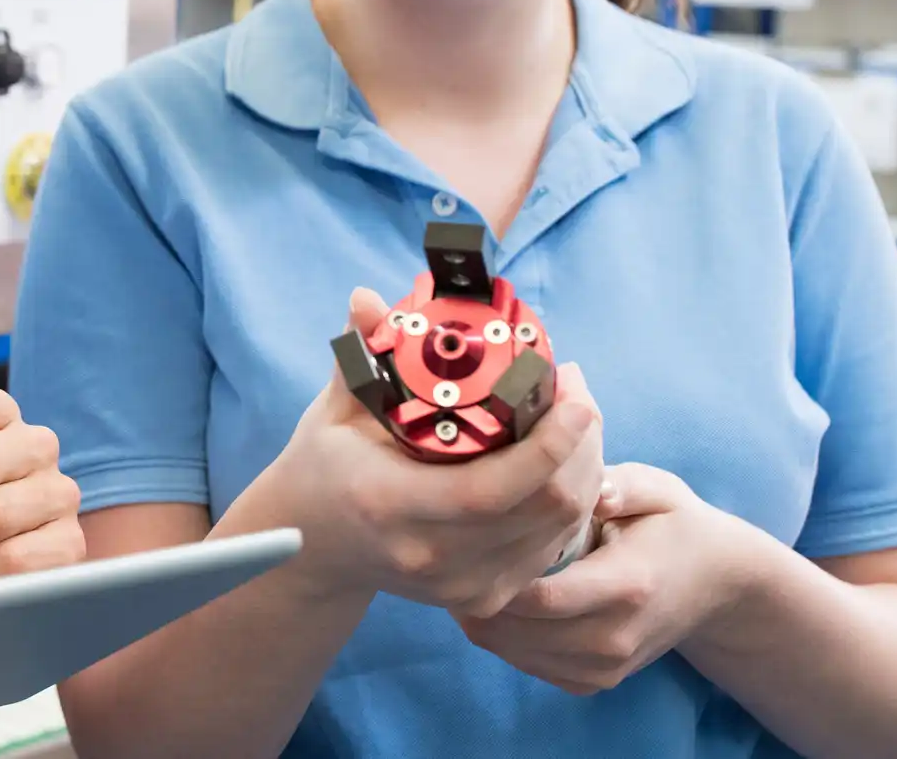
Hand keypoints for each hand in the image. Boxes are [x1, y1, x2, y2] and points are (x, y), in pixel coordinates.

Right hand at [258, 287, 604, 617]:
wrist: (314, 547)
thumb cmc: (326, 465)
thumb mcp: (335, 409)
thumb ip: (359, 355)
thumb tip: (366, 298)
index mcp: (389, 504)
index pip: (491, 489)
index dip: (547, 445)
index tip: (572, 394)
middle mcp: (430, 556)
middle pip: (543, 510)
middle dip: (579, 446)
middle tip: (576, 392)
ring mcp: (460, 586)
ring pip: (558, 531)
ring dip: (582, 471)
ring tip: (576, 419)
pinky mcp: (482, 598)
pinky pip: (550, 550)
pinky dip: (568, 504)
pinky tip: (564, 464)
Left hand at [456, 462, 755, 694]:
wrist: (717, 585)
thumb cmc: (675, 525)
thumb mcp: (658, 489)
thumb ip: (620, 484)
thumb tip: (586, 487)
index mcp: (627, 586)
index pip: (541, 596)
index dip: (492, 572)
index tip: (463, 536)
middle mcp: (615, 637)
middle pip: (517, 630)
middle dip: (474, 592)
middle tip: (446, 551)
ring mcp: (606, 667)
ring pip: (513, 652)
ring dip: (479, 616)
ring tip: (461, 568)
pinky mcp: (595, 681)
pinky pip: (527, 666)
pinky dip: (501, 636)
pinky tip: (490, 597)